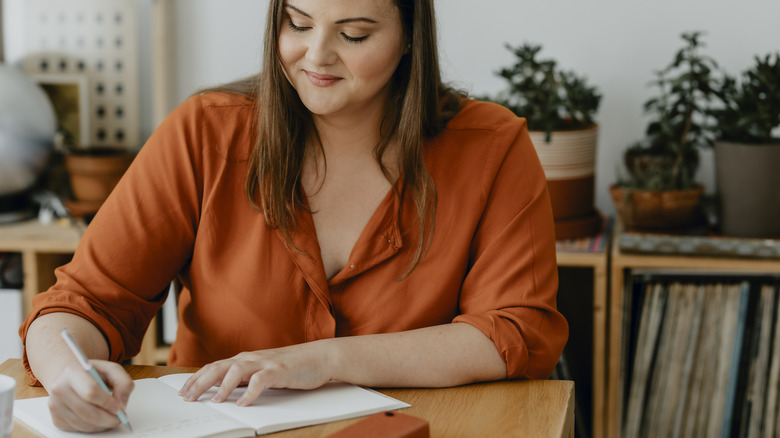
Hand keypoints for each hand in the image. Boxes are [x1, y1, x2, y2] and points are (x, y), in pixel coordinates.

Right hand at [47, 360, 133, 431]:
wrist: (71, 377)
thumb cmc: (92, 373)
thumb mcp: (111, 370)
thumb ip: (123, 382)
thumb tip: (122, 403)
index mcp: (72, 372)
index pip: (90, 391)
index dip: (107, 402)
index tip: (119, 407)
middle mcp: (59, 389)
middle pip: (87, 412)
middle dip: (107, 418)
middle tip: (119, 418)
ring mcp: (55, 405)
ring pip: (83, 424)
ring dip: (102, 425)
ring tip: (111, 418)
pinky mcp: (56, 419)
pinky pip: (78, 429)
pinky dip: (93, 428)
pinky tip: (99, 420)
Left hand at [179, 341, 334, 406]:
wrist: (320, 357)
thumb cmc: (292, 366)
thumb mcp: (263, 371)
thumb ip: (246, 378)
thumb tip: (225, 391)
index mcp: (245, 359)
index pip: (215, 367)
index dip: (196, 378)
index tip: (183, 391)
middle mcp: (251, 358)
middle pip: (219, 367)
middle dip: (200, 382)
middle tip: (187, 397)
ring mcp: (265, 363)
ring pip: (237, 370)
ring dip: (223, 386)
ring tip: (215, 401)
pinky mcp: (280, 370)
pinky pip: (261, 380)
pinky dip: (251, 392)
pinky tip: (244, 403)